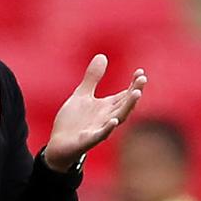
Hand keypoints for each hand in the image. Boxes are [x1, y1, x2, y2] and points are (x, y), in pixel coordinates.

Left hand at [44, 55, 145, 170]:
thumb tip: (102, 56)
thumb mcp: (81, 95)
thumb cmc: (72, 121)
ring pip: (118, 118)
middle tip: (142, 79)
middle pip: (125, 105)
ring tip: (136, 94)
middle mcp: (106, 117)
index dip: (133, 84)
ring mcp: (99, 129)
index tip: (141, 72)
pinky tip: (114, 120)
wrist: (57, 144)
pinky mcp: (88, 140)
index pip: (124, 95)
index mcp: (106, 107)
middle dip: (134, 93)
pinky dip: (108, 128)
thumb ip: (92, 78)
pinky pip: (100, 135)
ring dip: (128, 107)